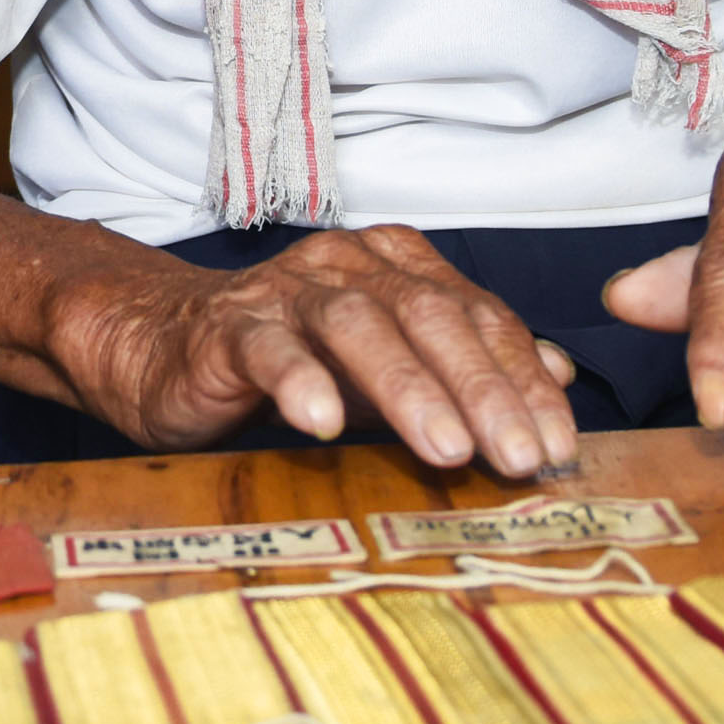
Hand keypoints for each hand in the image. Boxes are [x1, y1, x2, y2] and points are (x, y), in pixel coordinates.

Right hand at [47, 224, 585, 472]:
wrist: (163, 348)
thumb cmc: (290, 364)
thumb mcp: (390, 371)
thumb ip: (466, 367)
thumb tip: (559, 376)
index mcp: (395, 267)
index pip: (477, 316)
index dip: (523, 379)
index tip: (560, 445)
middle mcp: (345, 267)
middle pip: (427, 314)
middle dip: (483, 388)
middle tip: (522, 457)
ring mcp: (283, 293)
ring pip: (355, 324)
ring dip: (408, 387)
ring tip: (447, 450)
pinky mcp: (226, 330)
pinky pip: (266, 348)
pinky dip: (298, 381)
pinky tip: (324, 425)